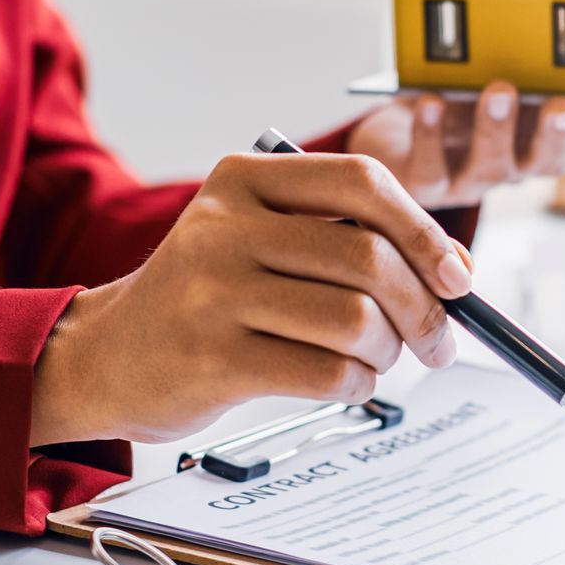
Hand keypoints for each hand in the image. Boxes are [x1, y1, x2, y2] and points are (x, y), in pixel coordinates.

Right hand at [29, 153, 472, 444]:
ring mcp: (214, 293)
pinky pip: (327, 372)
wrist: (106, 356)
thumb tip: (454, 269)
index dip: (424, 230)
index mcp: (244, 181)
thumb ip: (343, 238)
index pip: (361, 182)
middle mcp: (225, 227)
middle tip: (436, 342)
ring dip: (387, 352)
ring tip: (375, 361)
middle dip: (423, 309)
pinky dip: (357, 384)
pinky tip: (345, 382)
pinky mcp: (213, 359)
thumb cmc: (206, 300)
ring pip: (355, 320)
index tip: (458, 276)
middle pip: (369, 259)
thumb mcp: (258, 239)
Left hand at [347, 81, 564, 208]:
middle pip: (553, 162)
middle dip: (562, 134)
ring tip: (499, 91)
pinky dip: (426, 134)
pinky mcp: (423, 184)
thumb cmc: (455, 103)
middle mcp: (517, 164)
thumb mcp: (503, 76)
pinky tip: (425, 101)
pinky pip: (428, 169)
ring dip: (497, 130)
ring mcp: (473, 178)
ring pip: (493, 166)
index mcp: (544, 136)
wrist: (387, 143)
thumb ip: (547, 58)